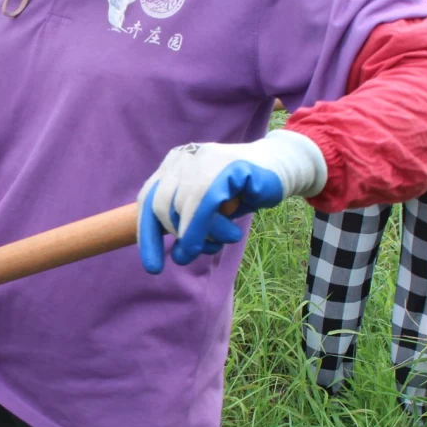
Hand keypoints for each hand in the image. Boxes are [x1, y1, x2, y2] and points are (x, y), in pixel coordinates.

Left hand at [137, 130, 325, 273]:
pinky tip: (227, 234)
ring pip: (181, 207)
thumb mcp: (207, 210)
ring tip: (224, 239)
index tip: (153, 268)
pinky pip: (203, 202)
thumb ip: (187, 225)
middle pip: (160, 206)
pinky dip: (207, 227)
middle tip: (198, 251)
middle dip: (178, 237)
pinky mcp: (224, 164)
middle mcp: (182, 158)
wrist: (280, 168)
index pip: (147, 201)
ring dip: (201, 235)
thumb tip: (177, 256)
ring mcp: (202, 159)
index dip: (148, 236)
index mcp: (172, 166)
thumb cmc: (240, 192)